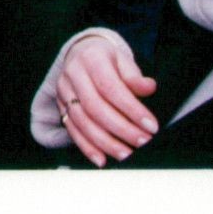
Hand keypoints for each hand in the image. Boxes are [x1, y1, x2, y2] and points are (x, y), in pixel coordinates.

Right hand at [57, 36, 159, 166]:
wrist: (81, 54)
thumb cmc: (107, 60)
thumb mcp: (122, 60)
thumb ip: (134, 76)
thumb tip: (149, 87)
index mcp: (91, 59)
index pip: (110, 87)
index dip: (131, 108)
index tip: (151, 126)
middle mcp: (73, 74)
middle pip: (94, 106)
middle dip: (121, 129)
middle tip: (143, 142)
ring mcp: (64, 91)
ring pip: (82, 121)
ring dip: (105, 142)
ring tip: (127, 155)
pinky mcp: (60, 106)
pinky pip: (71, 130)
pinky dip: (87, 147)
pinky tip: (102, 159)